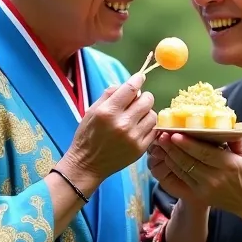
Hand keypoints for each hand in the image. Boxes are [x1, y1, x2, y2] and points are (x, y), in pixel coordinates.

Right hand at [58, 73, 156, 192]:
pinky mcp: (140, 148)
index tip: (140, 77)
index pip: (130, 88)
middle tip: (137, 101)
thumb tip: (128, 84)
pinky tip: (138, 128)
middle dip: (143, 97)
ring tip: (137, 117)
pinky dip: (147, 126)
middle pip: (147, 99)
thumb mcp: (92, 111)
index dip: (137, 79)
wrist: (88, 164)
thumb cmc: (88, 135)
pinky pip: (153, 130)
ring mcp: (133, 137)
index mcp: (108, 112)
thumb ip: (109, 95)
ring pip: (153, 114)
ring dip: (146, 112)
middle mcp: (122, 123)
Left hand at [155, 132, 241, 219]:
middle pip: (189, 161)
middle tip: (162, 135)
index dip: (187, 144)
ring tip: (162, 144)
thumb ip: (236, 138)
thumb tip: (223, 123)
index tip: (175, 133)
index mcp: (228, 165)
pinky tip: (168, 158)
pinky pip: (182, 179)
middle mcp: (214, 178)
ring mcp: (205, 188)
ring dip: (170, 157)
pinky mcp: (199, 195)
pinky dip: (173, 168)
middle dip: (173, 148)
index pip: (203, 153)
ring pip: (182, 170)